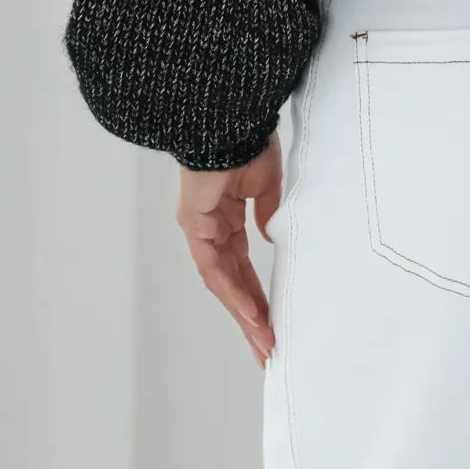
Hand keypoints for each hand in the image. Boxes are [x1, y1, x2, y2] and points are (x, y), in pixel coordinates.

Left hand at [175, 133, 282, 368]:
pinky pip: (215, 269)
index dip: (257, 294)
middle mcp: (209, 229)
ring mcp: (200, 230)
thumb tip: (268, 239)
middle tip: (268, 348)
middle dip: (251, 318)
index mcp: (225, 216)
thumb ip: (266, 214)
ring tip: (265, 342)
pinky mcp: (195, 227)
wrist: (229, 120)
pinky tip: (252, 314)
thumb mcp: (267, 183)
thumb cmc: (248, 140)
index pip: (241, 266)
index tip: (273, 320)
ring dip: (244, 315)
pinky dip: (234, 293)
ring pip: (222, 283)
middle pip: (231, 283)